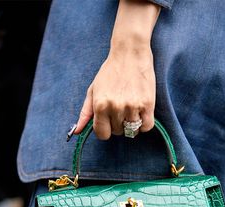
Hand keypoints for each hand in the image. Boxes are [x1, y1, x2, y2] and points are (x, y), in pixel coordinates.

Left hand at [74, 0, 159, 139]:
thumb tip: (77, 132)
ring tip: (131, 110)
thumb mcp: (93, 90)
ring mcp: (132, 106)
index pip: (102, 134)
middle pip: (118, 132)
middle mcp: (116, 107)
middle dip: (118, 124)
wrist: (130, 53)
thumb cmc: (110, 72)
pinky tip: (141, 113)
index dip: (105, 130)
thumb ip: (85, 113)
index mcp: (100, 105)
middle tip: (121, 109)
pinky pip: (146, 126)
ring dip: (132, 124)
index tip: (109, 122)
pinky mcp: (147, 104)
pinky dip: (144, 124)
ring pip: (132, 131)